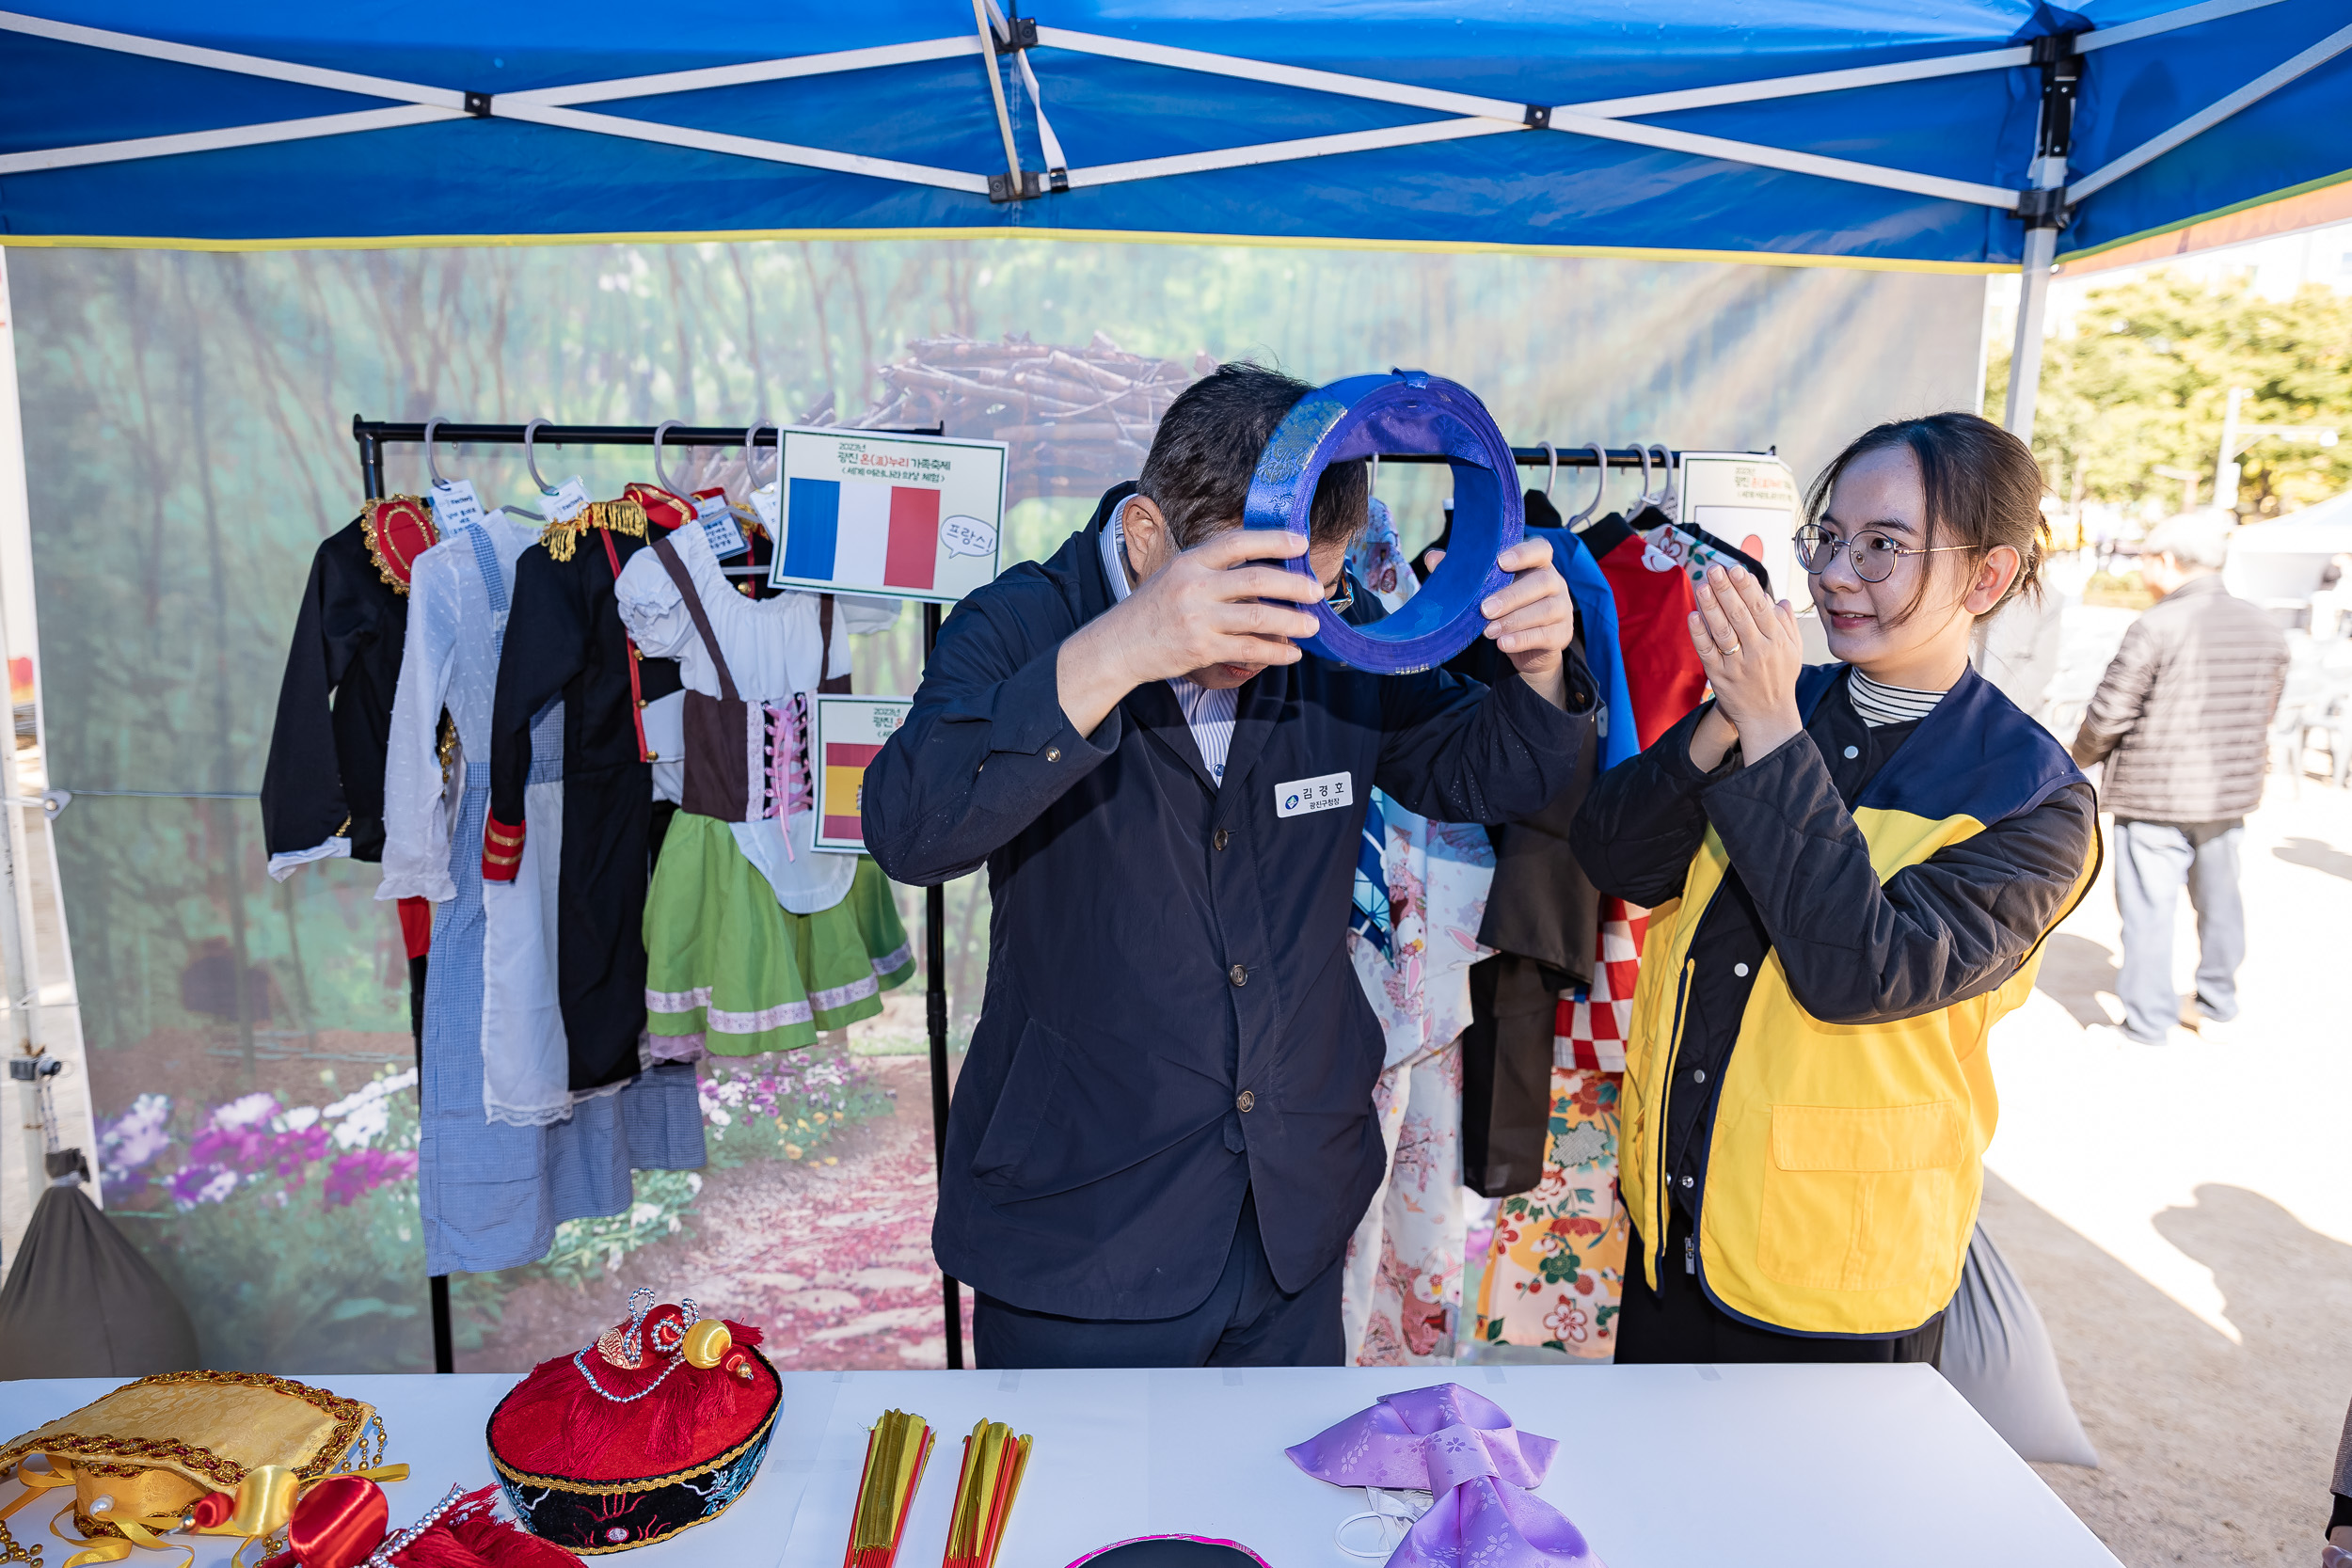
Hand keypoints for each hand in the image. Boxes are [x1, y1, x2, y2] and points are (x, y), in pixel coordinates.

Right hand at [1057, 527, 1321, 733]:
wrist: (1119, 645)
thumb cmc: (1154, 609)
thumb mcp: (1176, 576)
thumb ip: (1213, 570)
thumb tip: (1264, 571)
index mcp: (1190, 562)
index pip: (1237, 543)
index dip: (1272, 540)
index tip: (1301, 543)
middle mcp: (1194, 587)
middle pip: (1255, 581)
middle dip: (1293, 585)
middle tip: (1317, 590)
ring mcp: (1197, 619)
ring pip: (1258, 618)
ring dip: (1292, 622)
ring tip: (1312, 624)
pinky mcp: (1201, 648)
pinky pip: (1249, 649)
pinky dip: (1276, 652)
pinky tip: (1291, 653)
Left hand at [1430, 542, 1574, 706]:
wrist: (1528, 647)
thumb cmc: (1505, 608)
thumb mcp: (1485, 589)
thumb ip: (1463, 573)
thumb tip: (1433, 558)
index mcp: (1538, 564)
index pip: (1540, 549)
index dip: (1523, 553)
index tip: (1501, 561)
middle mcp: (1555, 582)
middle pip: (1542, 582)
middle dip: (1512, 595)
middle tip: (1484, 608)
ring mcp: (1562, 609)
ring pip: (1545, 610)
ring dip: (1514, 620)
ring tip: (1487, 631)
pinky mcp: (1562, 634)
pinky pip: (1546, 635)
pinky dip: (1522, 639)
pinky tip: (1503, 643)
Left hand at [1689, 563, 1803, 759]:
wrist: (1768, 717)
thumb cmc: (1780, 679)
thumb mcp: (1793, 651)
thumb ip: (1787, 624)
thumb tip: (1779, 599)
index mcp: (1776, 641)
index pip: (1760, 608)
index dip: (1747, 587)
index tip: (1737, 568)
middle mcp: (1757, 650)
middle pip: (1739, 615)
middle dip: (1726, 589)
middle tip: (1715, 568)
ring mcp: (1736, 664)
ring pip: (1722, 630)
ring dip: (1711, 606)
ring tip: (1702, 585)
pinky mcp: (1719, 676)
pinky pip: (1707, 651)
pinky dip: (1699, 634)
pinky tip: (1693, 615)